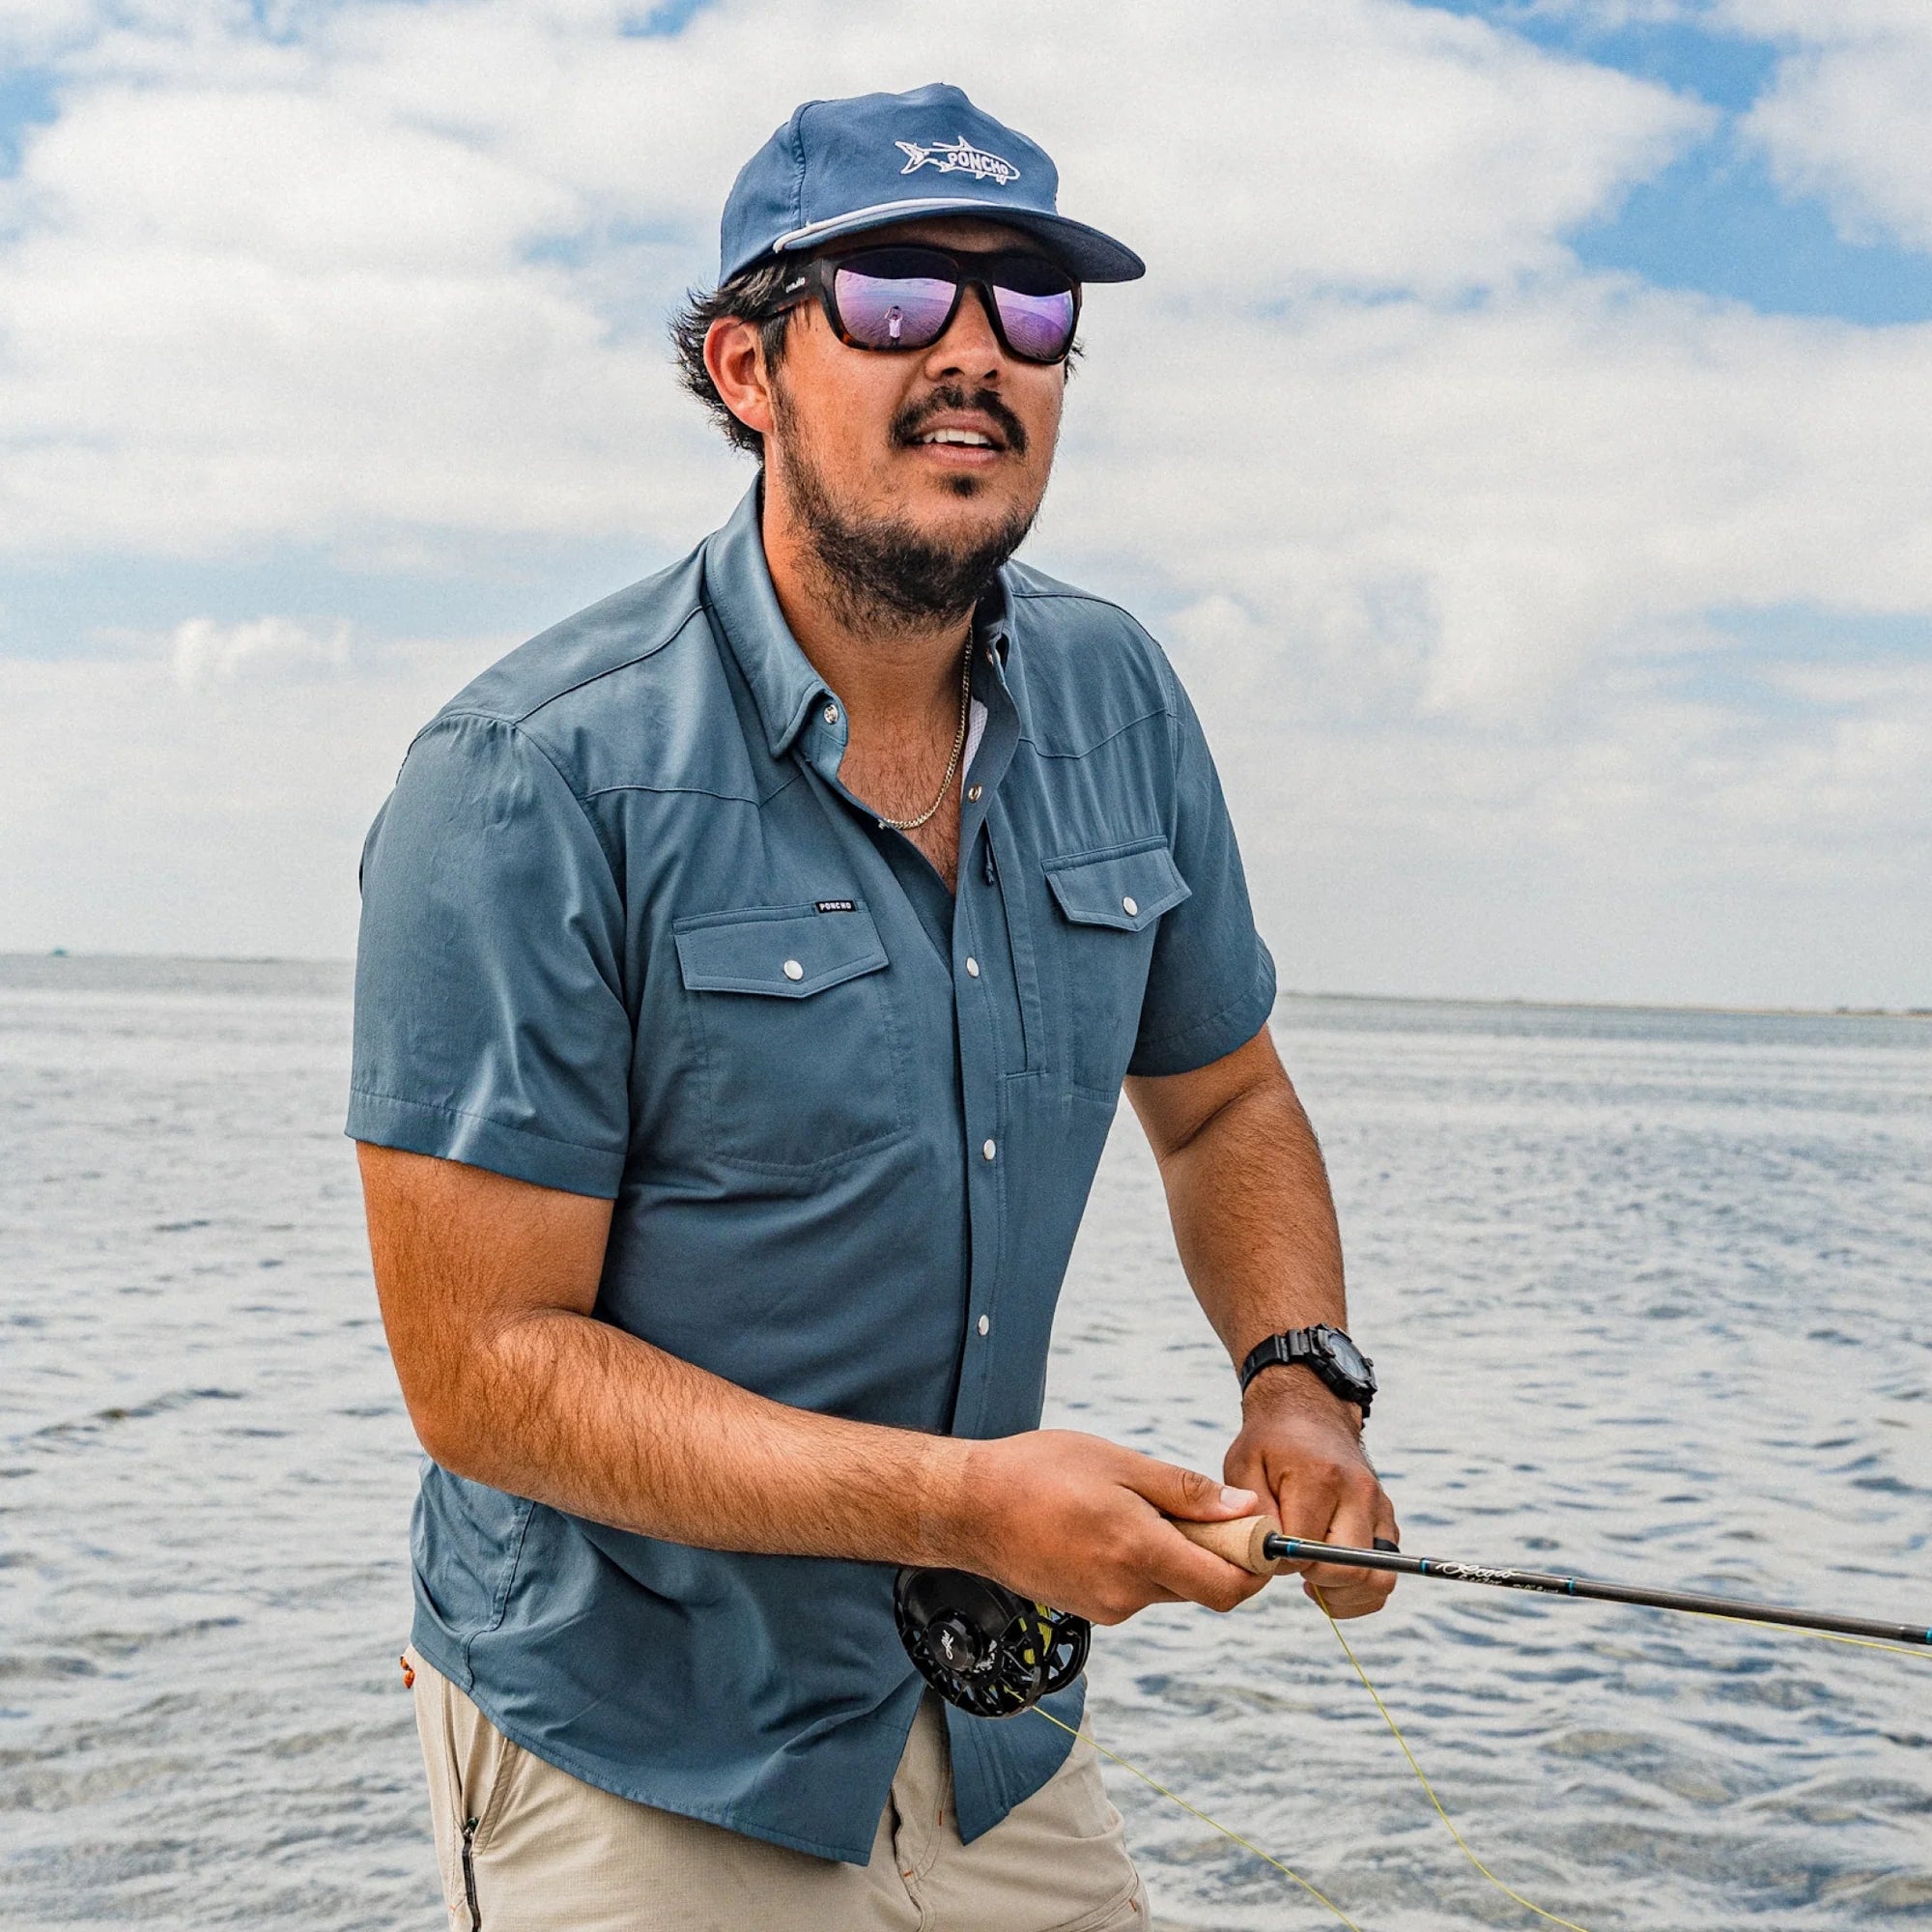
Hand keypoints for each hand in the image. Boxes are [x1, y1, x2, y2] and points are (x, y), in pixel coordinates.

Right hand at [953, 1430, 1273, 1624]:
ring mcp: (1105, 1606)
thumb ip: (1185, 1492)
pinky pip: (1136, 1589)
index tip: (1258, 1534)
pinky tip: (1109, 1523)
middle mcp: (1127, 1593)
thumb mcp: (1119, 1463)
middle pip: (1201, 1587)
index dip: (1253, 1565)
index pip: (1226, 1586)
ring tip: (1134, 1505)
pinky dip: (1141, 1561)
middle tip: (1195, 1505)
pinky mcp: (1087, 1608)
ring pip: (1167, 1586)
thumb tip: (1243, 1511)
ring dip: (1173, 1554)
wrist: (968, 1507)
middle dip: (1213, 1552)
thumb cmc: (1039, 1473)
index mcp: (1140, 1553)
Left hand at [1224, 1372, 1397, 1618]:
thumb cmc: (1270, 1444)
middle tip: (1289, 1564)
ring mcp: (1380, 1509)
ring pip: (1376, 1582)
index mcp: (1322, 1478)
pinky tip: (1327, 1577)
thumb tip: (1269, 1555)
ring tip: (1310, 1577)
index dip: (1281, 1561)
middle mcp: (1360, 1494)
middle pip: (1349, 1571)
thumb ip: (1251, 1512)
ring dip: (1341, 1595)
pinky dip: (1358, 1592)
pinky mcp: (1387, 1523)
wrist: (1309, 1413)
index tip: (1266, 1548)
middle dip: (1314, 1580)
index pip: (1308, 1550)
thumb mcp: (1244, 1465)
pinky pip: (1384, 1579)